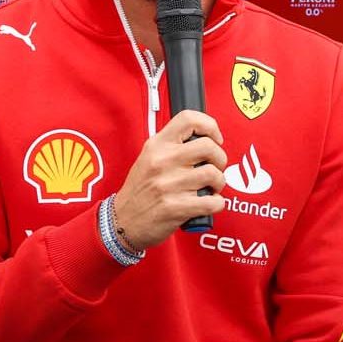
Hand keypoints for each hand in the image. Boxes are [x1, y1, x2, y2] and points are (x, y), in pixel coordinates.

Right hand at [111, 109, 227, 249]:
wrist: (122, 222)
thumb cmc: (140, 191)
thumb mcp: (148, 158)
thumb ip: (172, 147)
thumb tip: (205, 140)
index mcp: (156, 146)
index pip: (188, 119)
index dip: (210, 126)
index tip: (214, 139)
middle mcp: (162, 162)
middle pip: (209, 147)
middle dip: (220, 159)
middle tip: (215, 168)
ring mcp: (169, 185)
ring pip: (214, 175)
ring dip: (218, 183)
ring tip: (210, 188)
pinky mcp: (176, 208)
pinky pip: (213, 202)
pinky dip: (217, 204)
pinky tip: (208, 203)